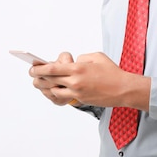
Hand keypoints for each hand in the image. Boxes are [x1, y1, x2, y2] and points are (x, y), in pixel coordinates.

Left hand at [30, 51, 150, 109]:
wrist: (123, 89)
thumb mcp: (96, 57)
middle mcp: (75, 82)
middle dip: (38, 78)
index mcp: (78, 69)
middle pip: (50, 80)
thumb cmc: (112, 72)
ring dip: (47, 87)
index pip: (53, 69)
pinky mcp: (81, 99)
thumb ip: (81, 58)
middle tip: (33, 74)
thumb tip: (72, 63)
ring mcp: (77, 92)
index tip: (33, 67)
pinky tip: (56, 89)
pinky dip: (58, 92)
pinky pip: (64, 96)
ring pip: (55, 91)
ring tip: (42, 82)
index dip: (40, 69)